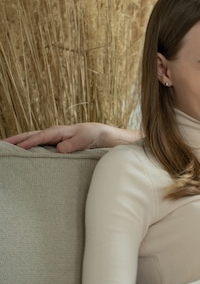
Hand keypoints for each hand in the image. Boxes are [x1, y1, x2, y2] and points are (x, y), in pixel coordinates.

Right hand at [3, 123, 139, 152]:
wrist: (104, 135)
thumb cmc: (95, 135)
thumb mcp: (86, 139)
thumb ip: (73, 144)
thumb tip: (59, 149)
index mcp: (58, 131)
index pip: (39, 138)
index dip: (27, 143)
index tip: (15, 149)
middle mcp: (54, 133)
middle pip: (30, 135)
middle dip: (15, 140)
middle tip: (1, 145)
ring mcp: (54, 137)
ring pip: (32, 139)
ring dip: (19, 142)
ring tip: (6, 148)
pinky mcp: (56, 143)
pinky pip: (39, 144)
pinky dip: (28, 146)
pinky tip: (23, 152)